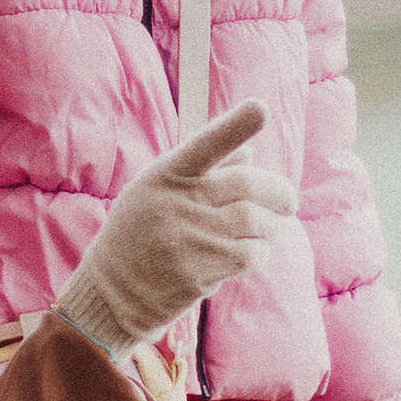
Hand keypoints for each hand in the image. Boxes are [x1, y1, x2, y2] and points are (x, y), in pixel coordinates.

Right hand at [52, 101, 294, 361]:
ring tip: (269, 230)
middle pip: (247, 185)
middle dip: (279, 192)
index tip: (261, 107)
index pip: (205, 144)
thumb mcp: (156, 193)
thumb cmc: (138, 233)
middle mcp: (177, 204)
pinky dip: (260, 252)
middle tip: (288, 202)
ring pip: (255, 222)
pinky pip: (249, 255)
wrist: (112, 292)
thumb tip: (250, 154)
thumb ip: (201, 173)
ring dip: (272, 226)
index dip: (235, 126)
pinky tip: (253, 253)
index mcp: (166, 175)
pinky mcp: (198, 273)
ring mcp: (188, 240)